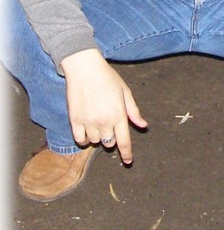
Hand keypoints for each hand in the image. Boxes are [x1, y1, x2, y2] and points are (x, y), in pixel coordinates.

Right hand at [61, 49, 147, 163]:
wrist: (84, 68)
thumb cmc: (107, 77)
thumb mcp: (125, 91)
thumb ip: (133, 111)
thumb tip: (143, 125)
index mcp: (119, 114)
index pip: (124, 142)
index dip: (127, 154)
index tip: (128, 161)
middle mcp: (104, 121)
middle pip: (109, 143)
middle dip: (112, 137)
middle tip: (109, 123)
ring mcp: (88, 122)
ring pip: (95, 141)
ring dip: (98, 136)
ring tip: (97, 121)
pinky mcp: (74, 120)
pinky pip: (80, 140)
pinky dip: (84, 139)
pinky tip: (87, 130)